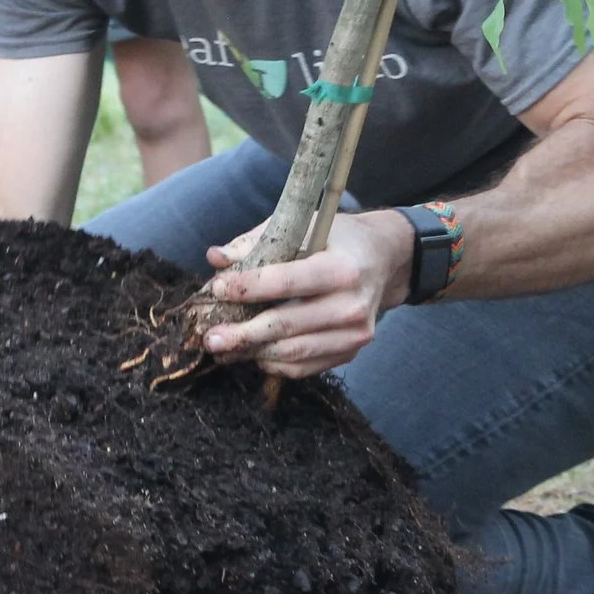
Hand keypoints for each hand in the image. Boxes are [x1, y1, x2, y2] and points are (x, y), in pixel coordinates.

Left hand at [198, 209, 414, 377]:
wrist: (384, 258)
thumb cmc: (337, 238)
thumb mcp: (304, 226)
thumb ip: (258, 241)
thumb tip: (215, 258)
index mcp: (342, 268)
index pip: (287, 282)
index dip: (248, 287)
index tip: (217, 289)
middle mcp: (352, 305)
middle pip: (286, 325)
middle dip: (242, 334)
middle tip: (210, 337)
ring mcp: (355, 333)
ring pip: (293, 353)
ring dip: (253, 353)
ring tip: (223, 349)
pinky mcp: (351, 351)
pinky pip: (306, 367)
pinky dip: (274, 364)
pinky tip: (252, 355)